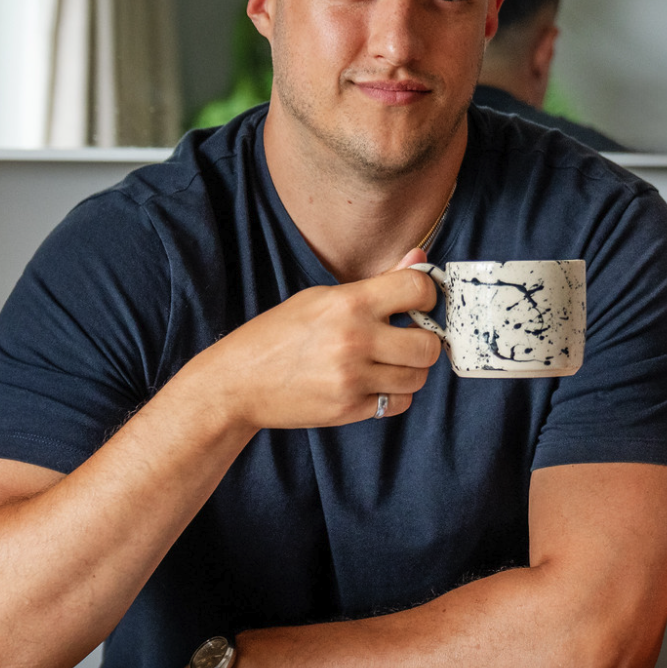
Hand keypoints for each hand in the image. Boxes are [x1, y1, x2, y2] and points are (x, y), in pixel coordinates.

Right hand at [181, 248, 442, 432]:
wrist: (237, 383)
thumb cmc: (279, 334)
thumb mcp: (321, 297)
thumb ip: (378, 282)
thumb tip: (420, 258)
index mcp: (348, 303)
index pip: (418, 289)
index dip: (428, 296)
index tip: (419, 304)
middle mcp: (354, 340)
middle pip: (429, 345)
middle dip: (425, 341)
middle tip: (408, 339)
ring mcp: (352, 378)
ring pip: (418, 377)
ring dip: (410, 370)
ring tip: (387, 362)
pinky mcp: (349, 409)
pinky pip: (398, 403)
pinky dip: (393, 395)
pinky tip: (373, 383)